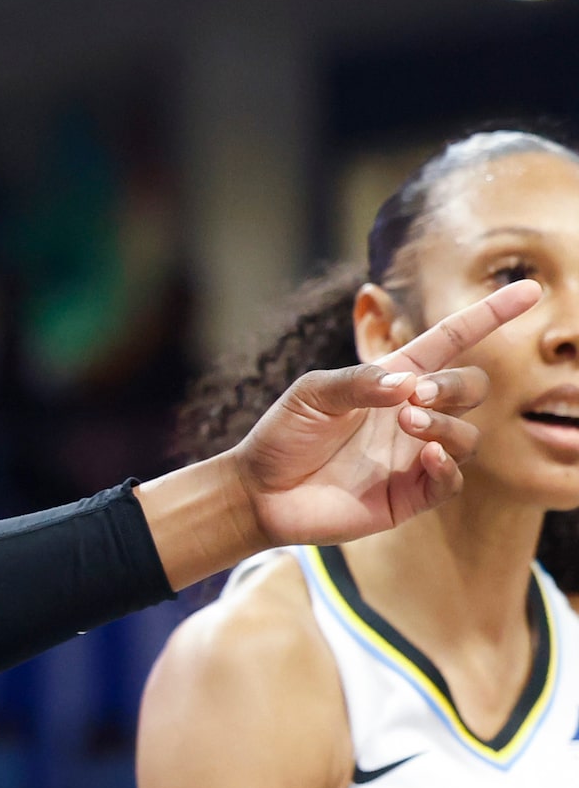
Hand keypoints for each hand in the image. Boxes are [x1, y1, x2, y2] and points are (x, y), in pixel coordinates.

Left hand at [230, 278, 539, 547]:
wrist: (257, 492)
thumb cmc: (282, 435)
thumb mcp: (312, 393)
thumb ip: (358, 381)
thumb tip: (407, 384)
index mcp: (393, 380)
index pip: (453, 341)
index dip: (490, 316)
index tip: (529, 291)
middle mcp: (411, 416)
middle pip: (471, 389)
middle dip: (454, 387)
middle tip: (416, 396)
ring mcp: (413, 457)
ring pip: (466, 436)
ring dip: (446, 426)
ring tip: (408, 423)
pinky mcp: (408, 496)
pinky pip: (450, 481)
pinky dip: (447, 467)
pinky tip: (427, 456)